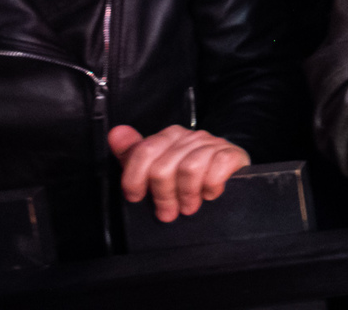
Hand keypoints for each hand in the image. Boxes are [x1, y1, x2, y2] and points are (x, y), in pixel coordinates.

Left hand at [108, 125, 249, 222]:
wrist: (229, 174)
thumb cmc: (187, 176)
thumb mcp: (157, 167)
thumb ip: (134, 153)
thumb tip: (115, 133)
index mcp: (169, 136)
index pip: (144, 151)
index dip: (134, 178)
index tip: (135, 198)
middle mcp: (191, 136)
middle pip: (164, 167)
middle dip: (163, 195)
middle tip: (167, 213)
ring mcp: (213, 143)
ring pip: (189, 169)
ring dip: (187, 195)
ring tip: (188, 208)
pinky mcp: (233, 154)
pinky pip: (217, 169)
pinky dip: (210, 187)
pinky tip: (209, 194)